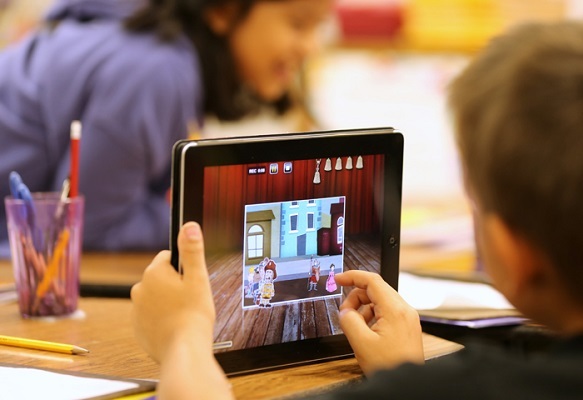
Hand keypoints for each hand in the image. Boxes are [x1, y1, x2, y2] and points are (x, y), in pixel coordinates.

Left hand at [131, 222, 231, 398]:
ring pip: (156, 298)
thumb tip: (189, 226)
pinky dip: (162, 320)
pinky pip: (151, 317)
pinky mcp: (138, 328)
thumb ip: (192, 250)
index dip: (184, 268)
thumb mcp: (198, 278)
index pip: (168, 258)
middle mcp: (140, 289)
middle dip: (175, 286)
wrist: (184, 351)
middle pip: (161, 278)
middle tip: (191, 300)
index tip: (192, 282)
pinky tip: (175, 327)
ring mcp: (137, 310)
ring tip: (184, 315)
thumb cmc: (193, 315)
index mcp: (154, 273)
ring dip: (168, 303)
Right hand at [335, 270, 423, 375]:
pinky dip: (372, 317)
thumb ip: (349, 321)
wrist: (408, 385)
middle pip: (375, 290)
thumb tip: (345, 311)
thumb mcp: (361, 343)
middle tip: (345, 313)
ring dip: (363, 309)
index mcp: (395, 310)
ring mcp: (407, 318)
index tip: (339, 278)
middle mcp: (404, 310)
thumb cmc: (391, 367)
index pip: (372, 281)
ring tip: (356, 327)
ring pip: (380, 301)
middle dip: (356, 298)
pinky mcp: (406, 326)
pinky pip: (386, 312)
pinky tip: (367, 332)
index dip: (352, 276)